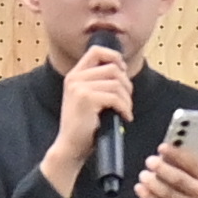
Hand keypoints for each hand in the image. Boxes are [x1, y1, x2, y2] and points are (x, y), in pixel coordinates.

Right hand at [42, 44, 140, 192]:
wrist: (70, 146)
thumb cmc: (83, 125)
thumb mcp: (86, 97)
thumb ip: (97, 81)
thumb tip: (122, 69)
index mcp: (74, 75)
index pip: (96, 51)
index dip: (114, 57)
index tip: (123, 70)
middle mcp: (75, 78)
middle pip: (113, 68)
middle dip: (126, 84)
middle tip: (127, 100)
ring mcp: (79, 87)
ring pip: (117, 83)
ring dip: (127, 99)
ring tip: (126, 110)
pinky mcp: (86, 99)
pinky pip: (115, 97)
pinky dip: (125, 108)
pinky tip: (125, 117)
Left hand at [133, 133, 197, 197]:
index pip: (195, 164)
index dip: (177, 155)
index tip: (163, 147)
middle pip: (179, 179)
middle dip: (162, 168)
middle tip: (150, 160)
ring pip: (168, 194)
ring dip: (153, 183)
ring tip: (144, 174)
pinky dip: (149, 197)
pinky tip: (140, 189)